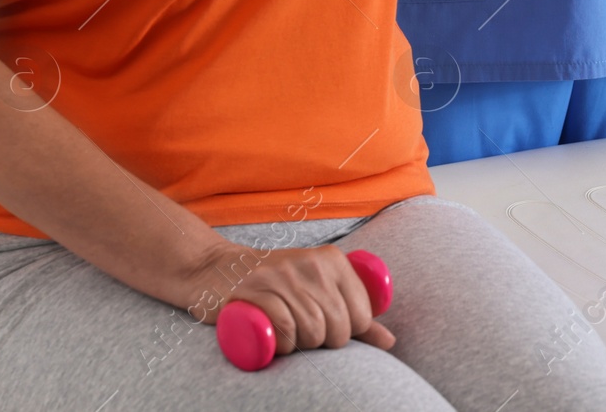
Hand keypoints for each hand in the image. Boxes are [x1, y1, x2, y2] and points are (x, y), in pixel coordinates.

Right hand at [189, 242, 395, 354]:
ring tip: (287, 335)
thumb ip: (356, 313)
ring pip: (312, 331)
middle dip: (323, 342)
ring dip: (300, 346)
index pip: (361, 315)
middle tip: (303, 334)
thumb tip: (390, 342)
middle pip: (337, 327)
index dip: (347, 334)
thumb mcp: (318, 289)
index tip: (327, 330)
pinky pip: (283, 330)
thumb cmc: (275, 284)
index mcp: (334, 261)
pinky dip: (281, 345)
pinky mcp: (255, 291)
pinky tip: (274, 340)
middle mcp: (312, 264)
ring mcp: (283, 276)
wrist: (215, 268)